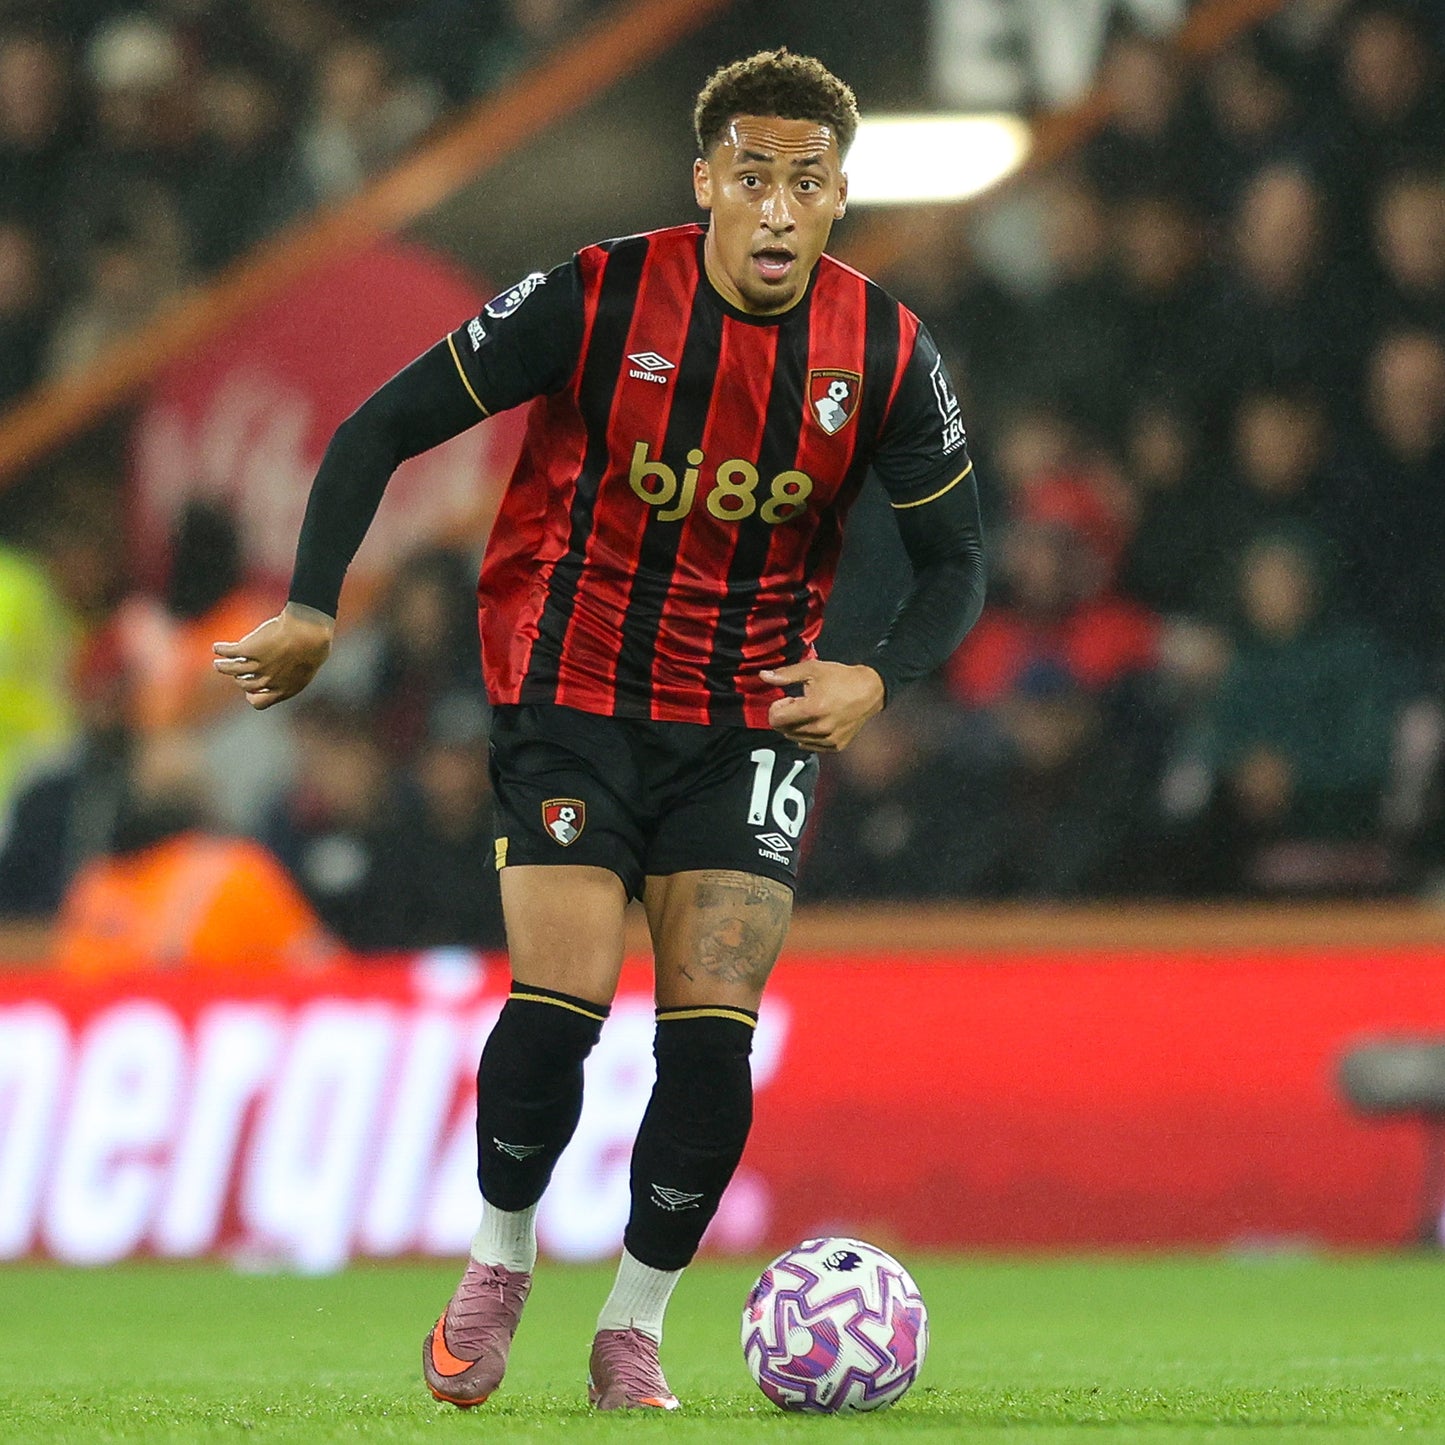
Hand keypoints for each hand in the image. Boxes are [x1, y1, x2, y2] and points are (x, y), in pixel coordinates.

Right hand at [212, 602, 333, 709]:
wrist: (309, 631)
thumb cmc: (314, 644)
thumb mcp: (309, 663)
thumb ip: (296, 670)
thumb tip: (293, 668)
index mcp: (285, 689)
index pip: (259, 702)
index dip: (253, 695)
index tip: (250, 690)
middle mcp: (269, 681)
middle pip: (245, 684)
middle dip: (239, 679)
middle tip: (236, 670)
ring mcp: (258, 666)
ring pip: (232, 670)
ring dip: (223, 667)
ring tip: (219, 663)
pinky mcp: (249, 650)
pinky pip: (229, 652)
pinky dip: (221, 650)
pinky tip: (217, 647)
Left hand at [761, 661, 885, 751]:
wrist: (870, 690)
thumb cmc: (841, 678)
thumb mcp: (812, 669)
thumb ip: (786, 675)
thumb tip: (763, 676)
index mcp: (812, 709)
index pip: (777, 720)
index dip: (777, 708)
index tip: (788, 699)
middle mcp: (820, 728)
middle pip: (784, 730)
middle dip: (786, 717)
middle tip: (798, 704)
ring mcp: (829, 740)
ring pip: (796, 739)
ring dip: (796, 726)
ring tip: (810, 712)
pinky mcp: (836, 746)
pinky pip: (810, 745)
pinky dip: (808, 735)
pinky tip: (818, 721)